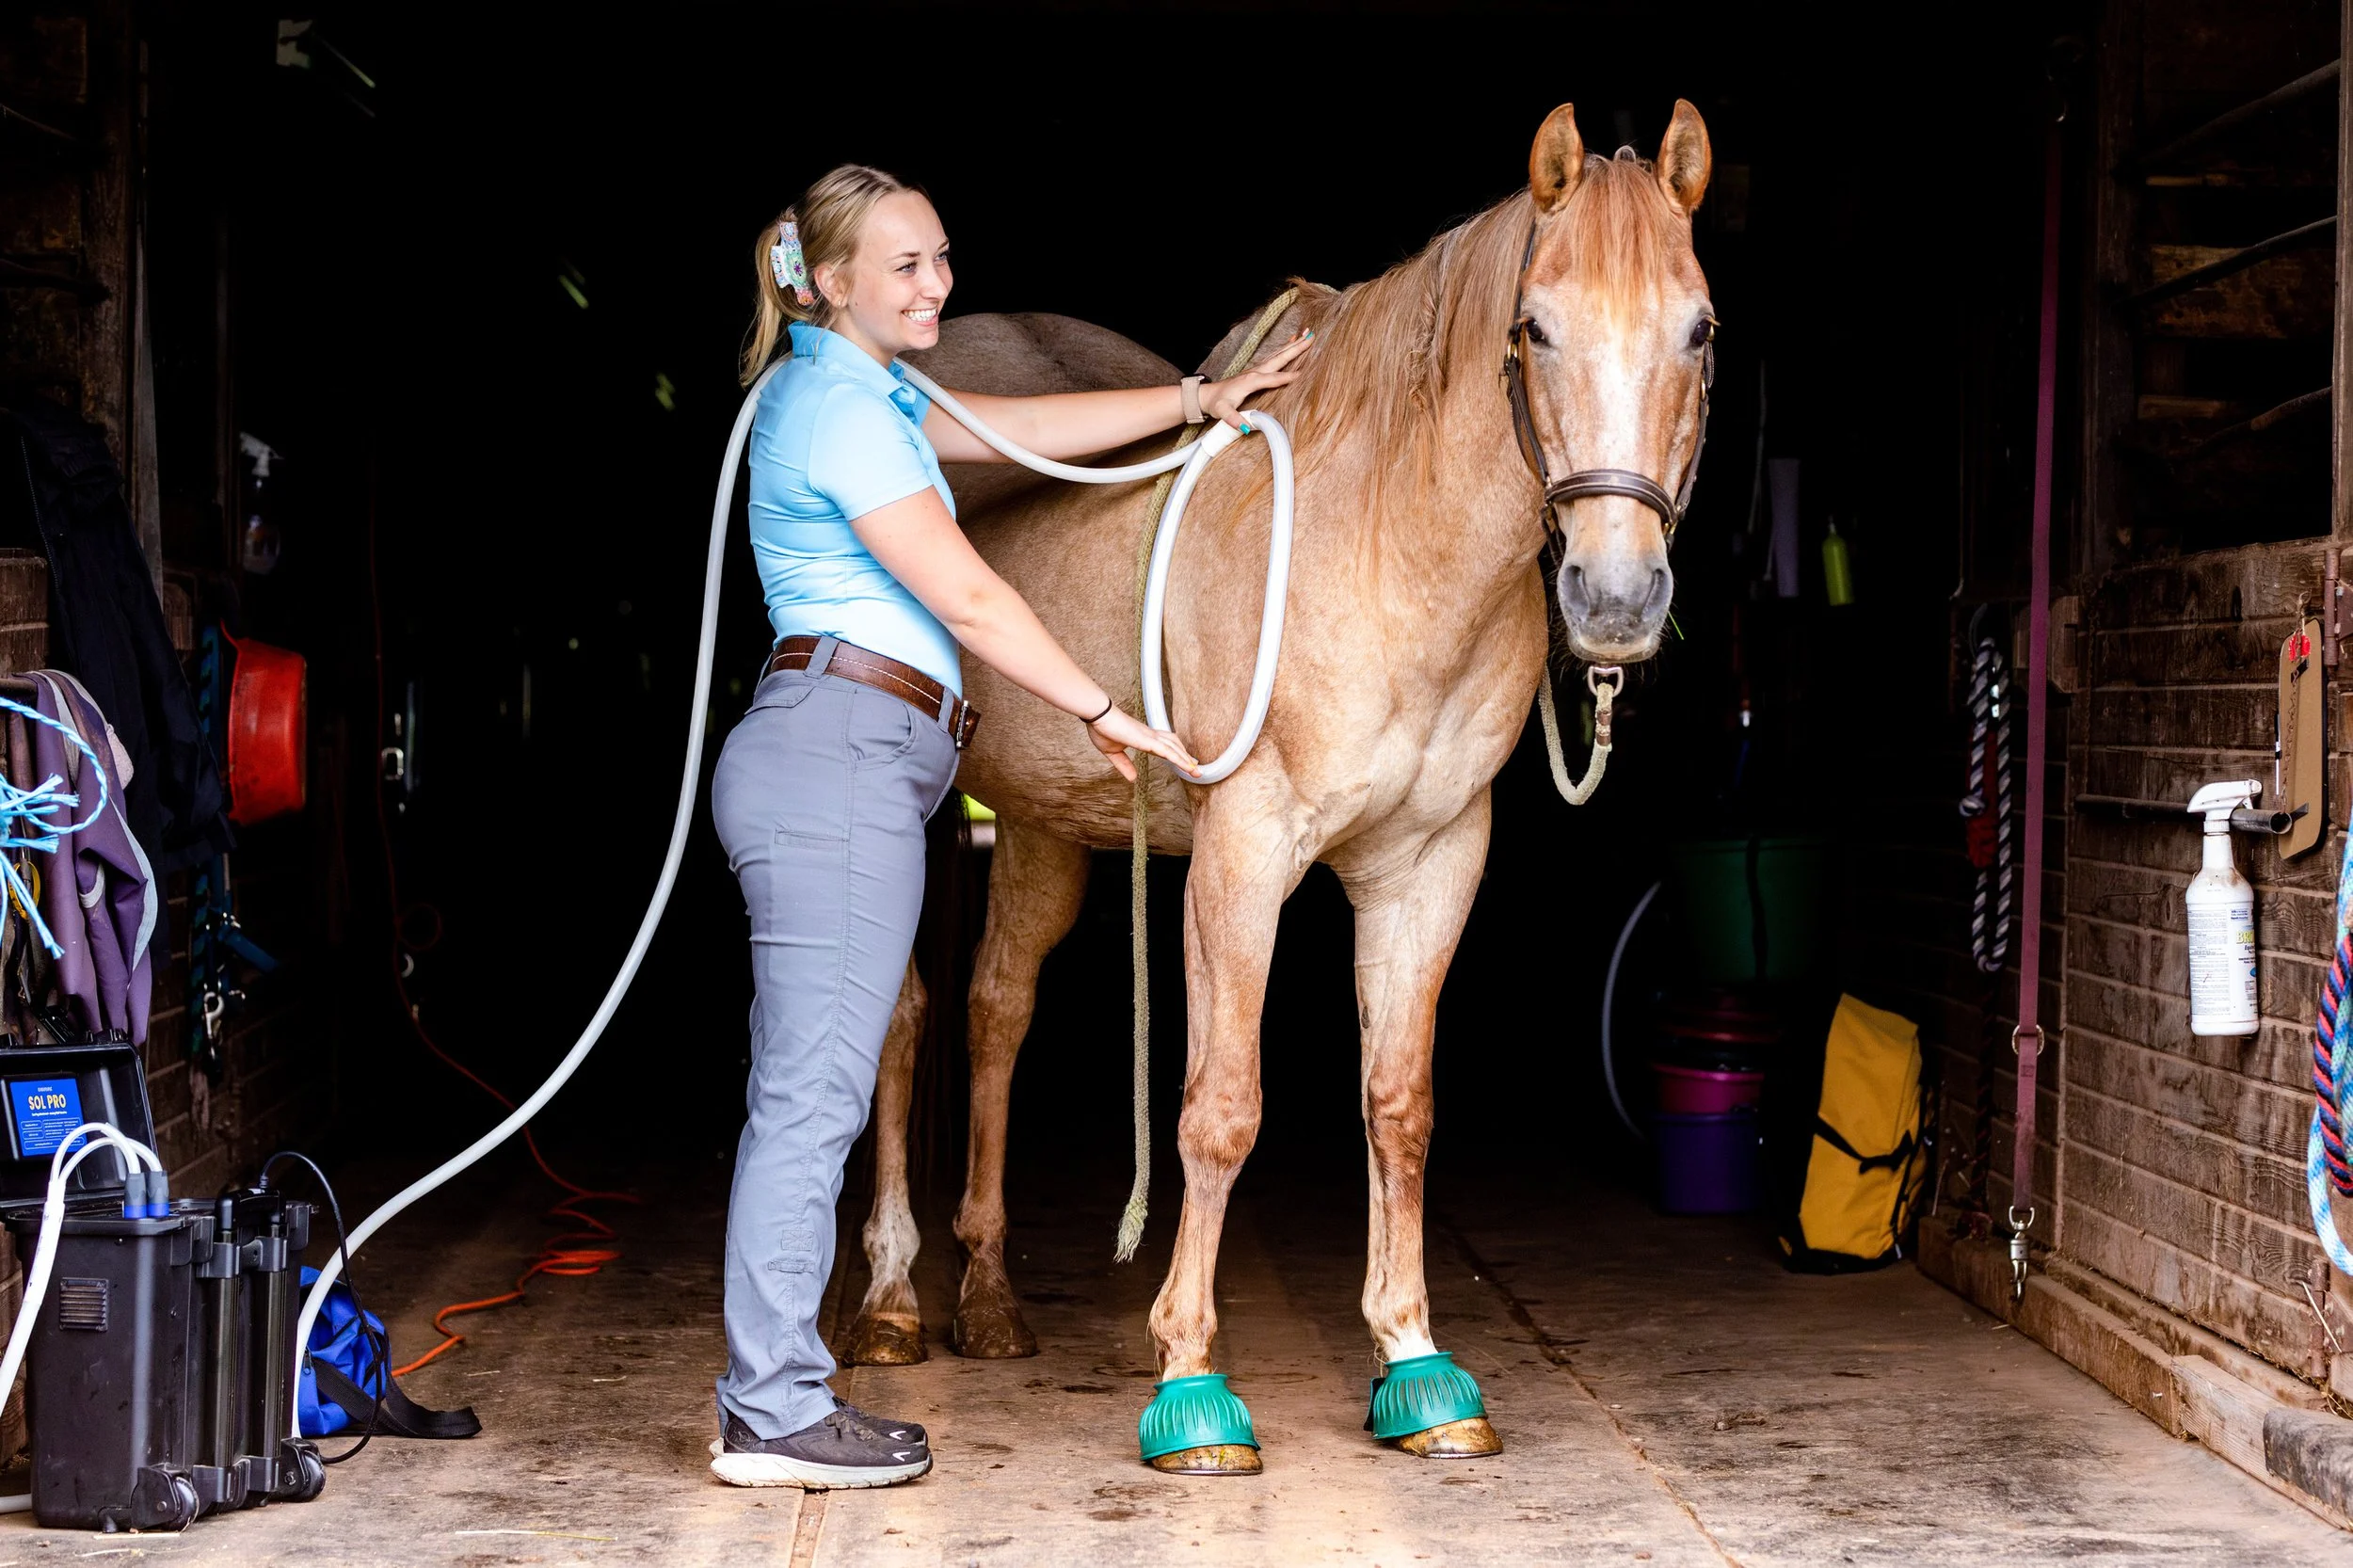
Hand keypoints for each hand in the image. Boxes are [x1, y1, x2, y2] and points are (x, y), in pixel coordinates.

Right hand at [1085, 703, 1200, 781]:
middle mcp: (1149, 735)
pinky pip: (1167, 751)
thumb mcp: (1113, 753)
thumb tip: (1133, 778)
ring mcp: (1149, 737)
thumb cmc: (1101, 728)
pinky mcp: (1147, 740)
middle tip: (1195, 768)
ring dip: (1186, 759)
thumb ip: (1124, 765)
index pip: (1164, 746)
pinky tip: (1187, 766)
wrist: (1097, 715)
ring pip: (1174, 748)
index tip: (1183, 762)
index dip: (1175, 754)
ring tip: (1195, 771)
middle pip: (1173, 745)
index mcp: (1142, 737)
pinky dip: (1179, 759)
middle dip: (1185, 757)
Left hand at [1200, 331, 1313, 427]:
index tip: (1304, 374)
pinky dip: (1285, 347)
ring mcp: (1257, 368)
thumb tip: (1246, 427)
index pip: (1274, 378)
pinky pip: (1275, 356)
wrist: (1207, 395)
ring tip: (1308, 333)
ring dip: (1295, 344)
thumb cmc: (1217, 403)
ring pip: (1279, 354)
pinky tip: (1293, 340)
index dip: (1289, 377)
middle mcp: (1256, 371)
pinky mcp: (1257, 370)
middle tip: (1312, 337)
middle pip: (1280, 358)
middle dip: (1297, 349)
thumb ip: (1233, 419)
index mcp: (1252, 380)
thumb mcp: (1223, 412)